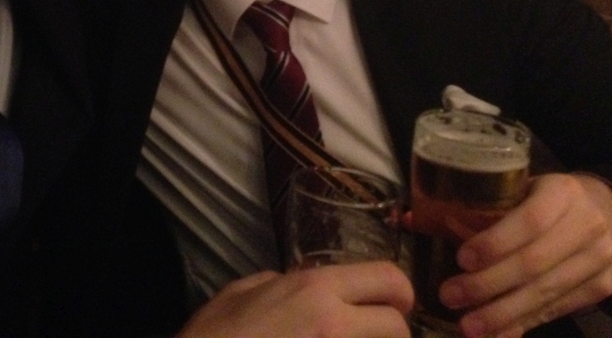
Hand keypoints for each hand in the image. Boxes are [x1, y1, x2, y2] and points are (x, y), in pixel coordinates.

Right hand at [177, 262, 413, 337]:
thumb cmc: (213, 336)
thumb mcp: (241, 292)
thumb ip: (279, 283)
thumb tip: (299, 284)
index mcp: (315, 290)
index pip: (387, 279)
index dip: (398, 294)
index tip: (392, 306)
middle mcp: (334, 325)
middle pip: (398, 329)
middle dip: (391, 334)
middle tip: (372, 336)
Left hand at [439, 174, 611, 337]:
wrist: (603, 213)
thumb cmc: (541, 198)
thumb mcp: (517, 188)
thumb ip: (473, 204)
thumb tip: (410, 219)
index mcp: (562, 193)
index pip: (529, 220)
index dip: (495, 243)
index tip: (461, 259)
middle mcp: (586, 226)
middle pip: (534, 263)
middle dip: (488, 285)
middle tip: (450, 297)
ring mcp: (598, 259)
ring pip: (545, 293)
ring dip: (502, 314)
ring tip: (468, 327)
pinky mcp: (601, 288)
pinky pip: (556, 310)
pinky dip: (522, 324)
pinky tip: (496, 334)